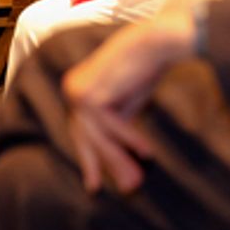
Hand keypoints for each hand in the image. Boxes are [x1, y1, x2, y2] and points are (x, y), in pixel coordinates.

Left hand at [62, 5, 197, 192]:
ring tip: (136, 181)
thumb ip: (116, 122)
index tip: (94, 185)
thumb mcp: (126, 100)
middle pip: (86, 137)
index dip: (89, 159)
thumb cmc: (146, 65)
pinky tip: (147, 153)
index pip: (81, 131)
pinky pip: (113, 127)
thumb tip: (113, 156)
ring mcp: (78, 92)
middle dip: (105, 165)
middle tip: (123, 189)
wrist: (158, 40)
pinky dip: (130, 140)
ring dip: (120, 160)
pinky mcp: (92, 96)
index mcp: (75, 87)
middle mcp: (71, 89)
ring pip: (99, 137)